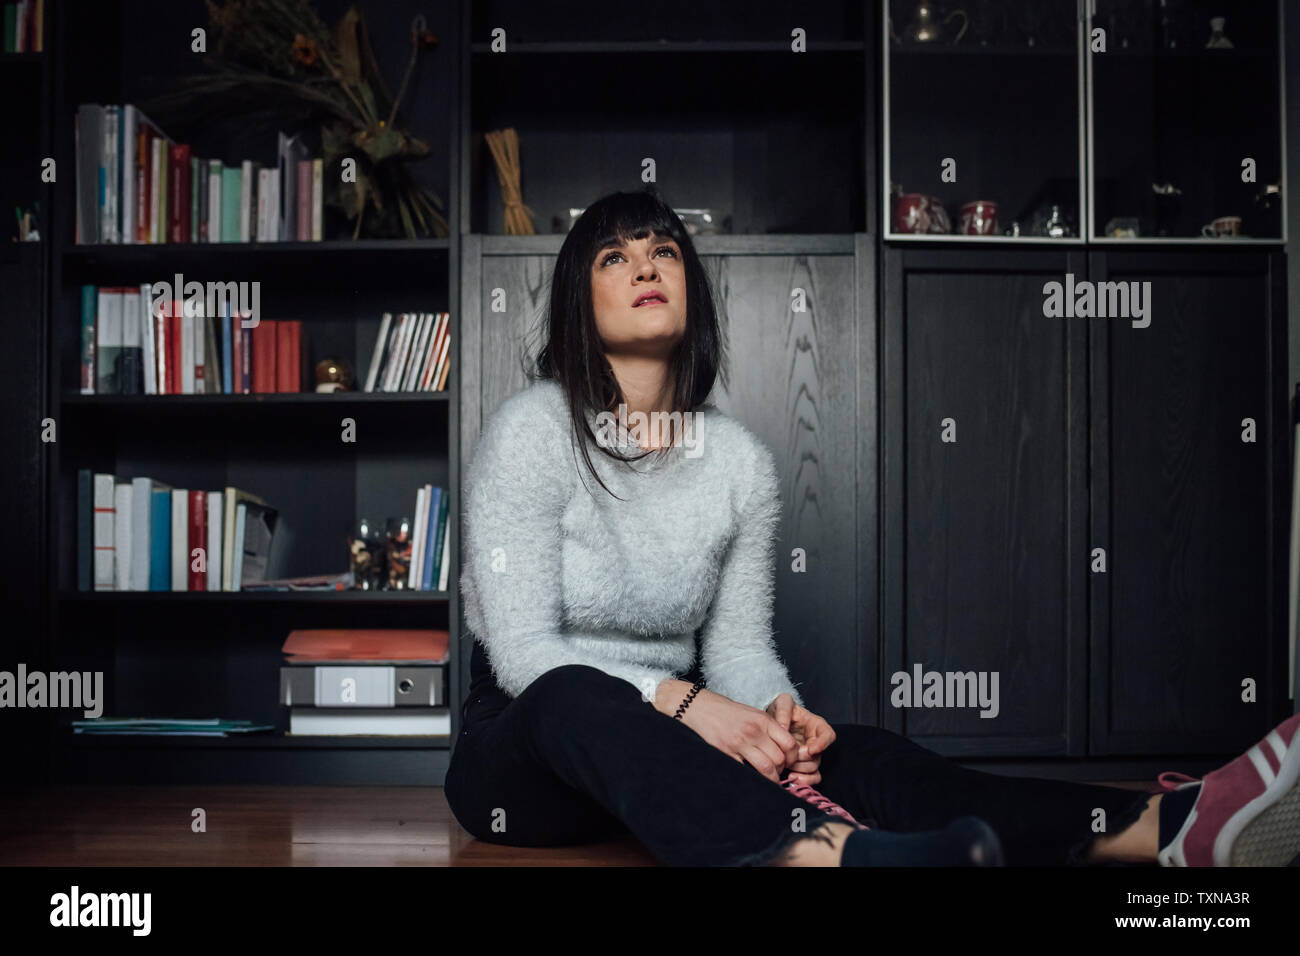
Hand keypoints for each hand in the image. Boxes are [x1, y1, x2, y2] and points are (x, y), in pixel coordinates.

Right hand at [654, 680, 798, 783]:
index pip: (790, 744)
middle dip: (781, 770)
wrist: (698, 706)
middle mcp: (754, 731)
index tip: (788, 763)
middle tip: (776, 773)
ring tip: (768, 780)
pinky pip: (745, 772)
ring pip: (766, 768)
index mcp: (763, 720)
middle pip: (780, 759)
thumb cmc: (725, 712)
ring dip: (770, 779)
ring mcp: (739, 743)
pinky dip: (752, 778)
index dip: (793, 758)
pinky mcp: (726, 753)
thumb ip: (768, 729)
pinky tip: (751, 777)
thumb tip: (784, 750)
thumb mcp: (751, 713)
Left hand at [766, 693, 835, 785]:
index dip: (823, 744)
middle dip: (802, 758)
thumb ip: (783, 710)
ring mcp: (811, 755)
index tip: (812, 749)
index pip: (828, 735)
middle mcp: (816, 742)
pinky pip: (811, 778)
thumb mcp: (782, 702)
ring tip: (785, 764)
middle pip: (818, 756)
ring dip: (799, 768)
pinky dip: (804, 780)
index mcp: (816, 725)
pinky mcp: (804, 765)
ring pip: (813, 768)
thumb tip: (783, 727)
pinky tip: (792, 777)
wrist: (771, 719)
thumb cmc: (781, 709)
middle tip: (789, 755)